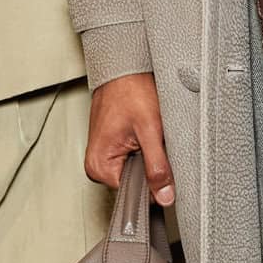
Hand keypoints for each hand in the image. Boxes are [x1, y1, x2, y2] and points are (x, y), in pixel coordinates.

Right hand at [86, 72, 174, 205]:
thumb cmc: (130, 90)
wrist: (124, 67)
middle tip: (155, 142)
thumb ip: (157, 166)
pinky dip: (145, 148)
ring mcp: (105, 156)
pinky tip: (146, 133)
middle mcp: (97, 164)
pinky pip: (135, 158)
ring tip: (149, 134)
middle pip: (136, 182)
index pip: (135, 194)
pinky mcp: (113, 147)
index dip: (155, 182)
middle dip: (152, 166)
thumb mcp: (150, 130)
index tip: (164, 168)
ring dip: (149, 155)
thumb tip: (164, 195)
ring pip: (138, 170)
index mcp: (99, 167)